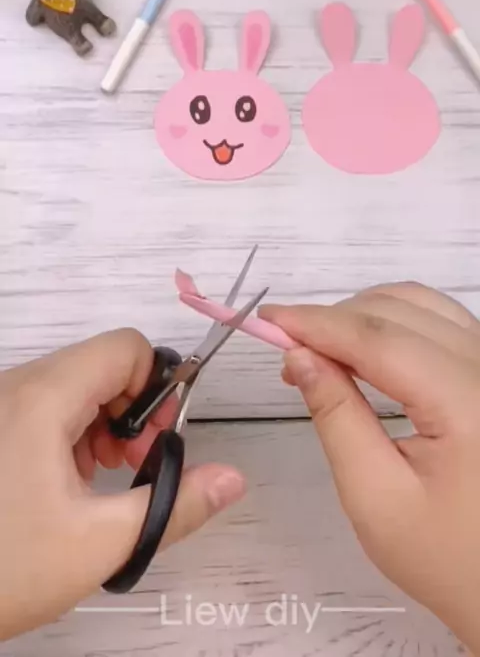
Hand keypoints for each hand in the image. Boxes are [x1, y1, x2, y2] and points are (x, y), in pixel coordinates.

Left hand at [0, 329, 244, 640]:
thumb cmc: (3, 567)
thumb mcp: (100, 543)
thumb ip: (176, 507)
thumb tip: (233, 480)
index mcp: (43, 399)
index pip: (125, 347)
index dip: (157, 386)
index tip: (159, 440)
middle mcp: (15, 387)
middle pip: (100, 365)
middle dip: (132, 411)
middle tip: (135, 465)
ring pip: (72, 387)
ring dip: (102, 424)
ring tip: (101, 480)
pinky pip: (42, 405)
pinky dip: (69, 432)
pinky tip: (65, 483)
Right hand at [261, 284, 479, 654]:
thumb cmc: (446, 557)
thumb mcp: (376, 498)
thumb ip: (336, 417)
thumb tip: (298, 356)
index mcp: (468, 405)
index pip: (380, 339)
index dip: (318, 322)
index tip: (268, 318)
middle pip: (400, 312)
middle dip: (336, 320)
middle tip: (290, 354)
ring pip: (421, 306)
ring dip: (364, 316)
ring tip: (323, 352)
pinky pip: (441, 321)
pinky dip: (395, 323)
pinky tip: (365, 351)